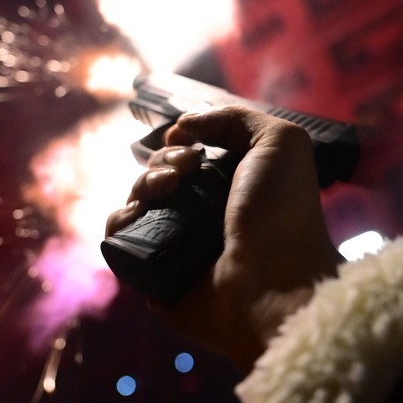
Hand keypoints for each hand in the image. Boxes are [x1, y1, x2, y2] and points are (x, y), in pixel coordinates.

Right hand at [106, 107, 343, 370]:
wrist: (272, 284)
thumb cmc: (282, 214)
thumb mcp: (281, 143)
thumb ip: (235, 118)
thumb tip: (184, 123)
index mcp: (230, 187)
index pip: (188, 156)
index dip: (179, 141)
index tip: (187, 140)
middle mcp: (201, 214)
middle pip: (159, 174)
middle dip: (164, 161)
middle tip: (186, 170)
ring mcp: (175, 243)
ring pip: (136, 201)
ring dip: (142, 185)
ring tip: (166, 190)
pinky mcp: (152, 271)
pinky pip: (120, 238)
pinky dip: (120, 220)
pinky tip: (137, 215)